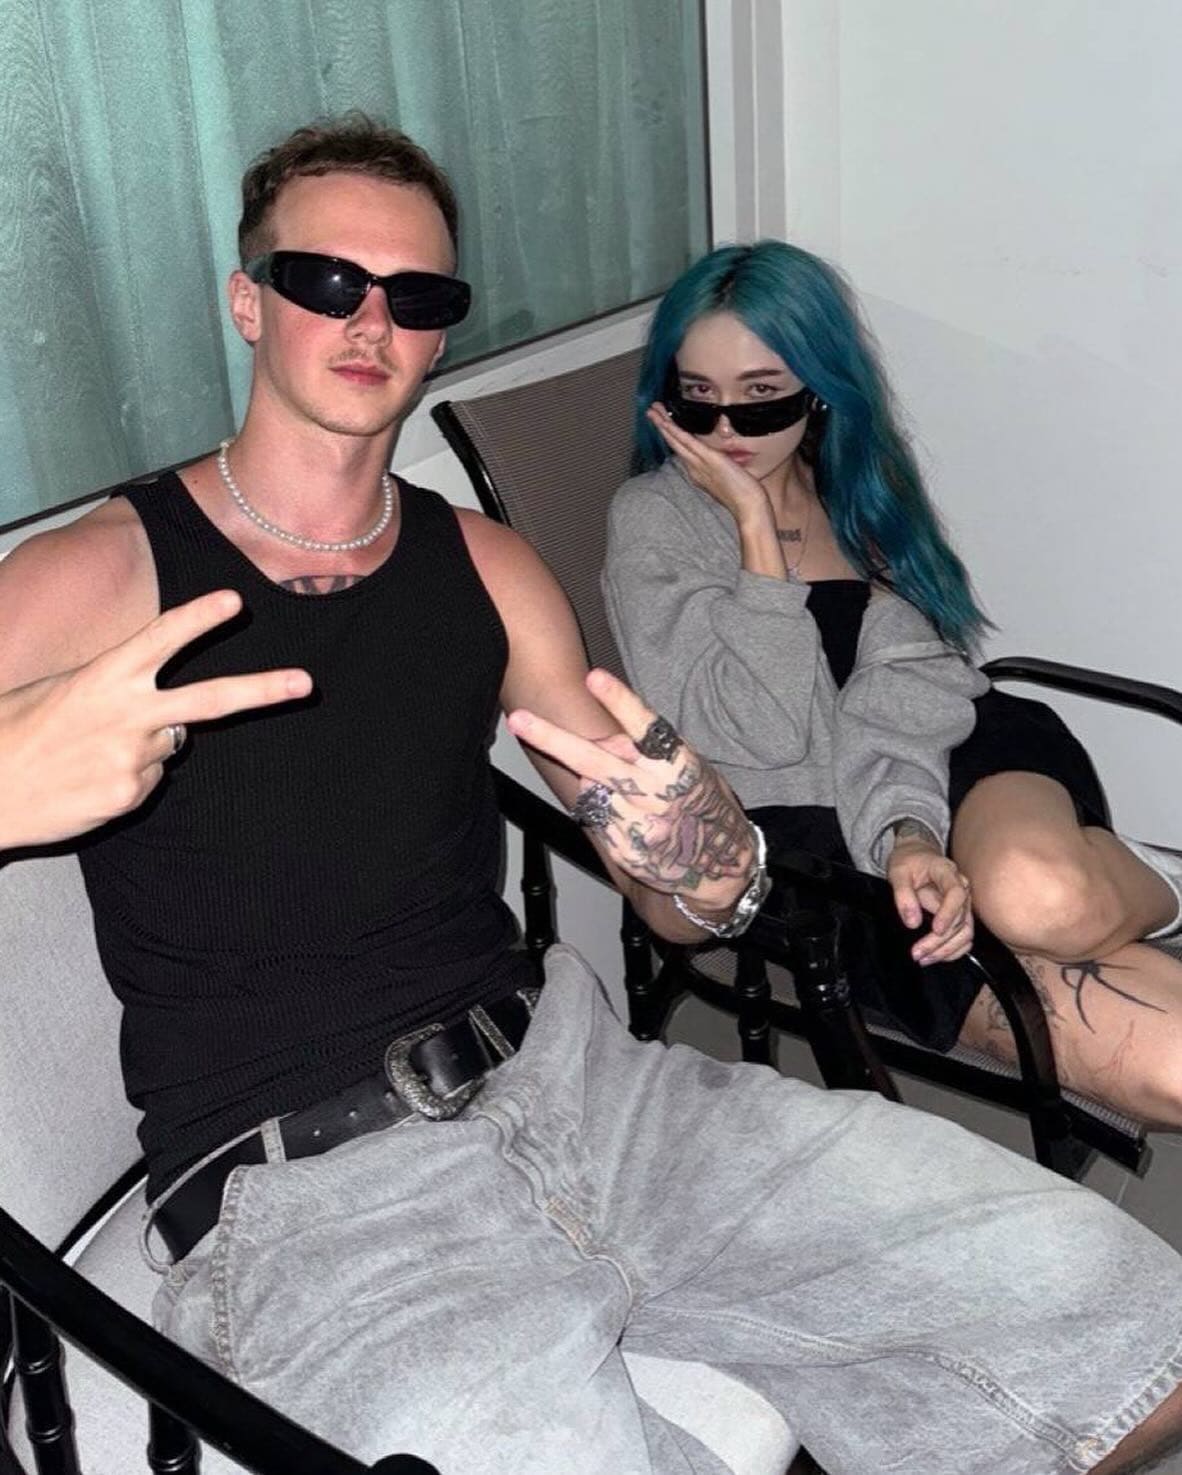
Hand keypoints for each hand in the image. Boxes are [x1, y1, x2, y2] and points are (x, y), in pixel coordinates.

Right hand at [0, 589, 312, 849]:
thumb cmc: (15, 730)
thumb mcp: (59, 689)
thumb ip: (115, 687)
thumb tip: (162, 710)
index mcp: (104, 676)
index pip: (159, 639)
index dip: (198, 618)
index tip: (234, 601)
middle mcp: (127, 714)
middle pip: (210, 700)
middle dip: (263, 690)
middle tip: (305, 683)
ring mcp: (132, 757)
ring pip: (170, 743)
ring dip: (144, 743)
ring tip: (90, 750)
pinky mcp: (130, 793)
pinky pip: (150, 778)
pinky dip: (128, 776)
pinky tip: (89, 776)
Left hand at [507, 668, 753, 913]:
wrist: (723, 866)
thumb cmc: (700, 802)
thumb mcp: (688, 768)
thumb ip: (647, 752)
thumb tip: (604, 741)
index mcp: (677, 763)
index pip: (645, 725)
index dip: (619, 700)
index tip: (595, 678)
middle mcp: (657, 792)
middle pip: (595, 760)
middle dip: (551, 738)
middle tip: (519, 719)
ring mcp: (638, 823)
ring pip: (591, 788)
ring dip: (598, 784)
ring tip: (634, 797)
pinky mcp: (625, 848)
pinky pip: (597, 818)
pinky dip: (606, 813)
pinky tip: (633, 820)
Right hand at [646, 404, 769, 523]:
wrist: (748, 507)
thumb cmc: (743, 495)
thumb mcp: (729, 479)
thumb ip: (722, 470)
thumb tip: (724, 462)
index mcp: (698, 472)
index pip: (682, 450)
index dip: (671, 436)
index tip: (664, 423)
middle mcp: (694, 468)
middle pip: (674, 443)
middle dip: (661, 426)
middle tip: (650, 411)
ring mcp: (699, 464)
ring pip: (676, 440)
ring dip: (663, 424)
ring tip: (652, 411)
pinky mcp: (708, 459)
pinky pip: (687, 442)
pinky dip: (675, 431)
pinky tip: (666, 422)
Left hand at [887, 835, 973, 964]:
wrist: (916, 855)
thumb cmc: (907, 862)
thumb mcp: (897, 873)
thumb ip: (903, 896)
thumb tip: (913, 923)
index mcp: (947, 873)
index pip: (956, 894)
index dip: (948, 914)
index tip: (935, 930)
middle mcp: (961, 888)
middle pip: (961, 919)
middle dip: (940, 941)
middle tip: (917, 953)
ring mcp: (963, 903)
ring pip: (966, 932)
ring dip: (947, 950)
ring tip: (924, 959)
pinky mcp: (960, 915)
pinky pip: (964, 936)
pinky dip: (953, 950)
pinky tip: (935, 957)